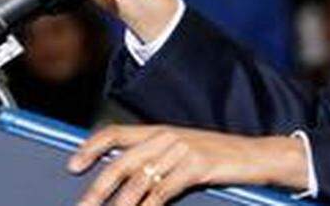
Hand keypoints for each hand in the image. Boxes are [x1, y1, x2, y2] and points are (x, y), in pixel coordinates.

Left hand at [68, 125, 307, 205]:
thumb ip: (155, 156)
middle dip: (99, 186)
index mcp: (159, 130)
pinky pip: (163, 191)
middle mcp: (167, 137)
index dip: (91, 147)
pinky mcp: (196, 167)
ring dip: (120, 204)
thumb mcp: (182, 149)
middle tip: (84, 205)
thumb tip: (124, 174)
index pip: (116, 133)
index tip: (72, 165)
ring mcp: (182, 150)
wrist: (256, 155)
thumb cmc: (217, 155)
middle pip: (123, 161)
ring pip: (140, 180)